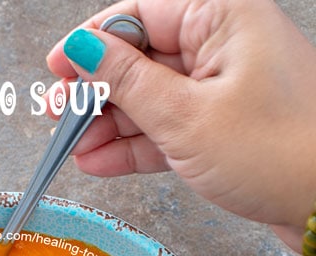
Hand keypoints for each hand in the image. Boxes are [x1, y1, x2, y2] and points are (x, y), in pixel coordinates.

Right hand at [46, 0, 315, 251]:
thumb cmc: (277, 152)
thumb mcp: (186, 116)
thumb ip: (128, 82)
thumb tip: (83, 51)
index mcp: (222, 15)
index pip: (139, 14)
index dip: (92, 42)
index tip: (58, 68)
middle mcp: (224, 43)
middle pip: (142, 57)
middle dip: (99, 92)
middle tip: (62, 116)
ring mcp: (224, 87)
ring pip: (151, 97)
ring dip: (112, 125)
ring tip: (77, 148)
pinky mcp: (223, 126)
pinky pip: (168, 127)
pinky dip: (136, 145)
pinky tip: (101, 161)